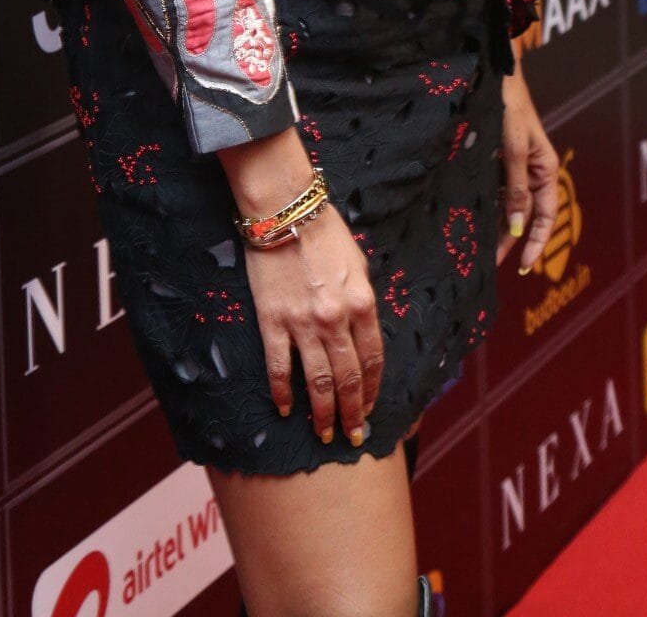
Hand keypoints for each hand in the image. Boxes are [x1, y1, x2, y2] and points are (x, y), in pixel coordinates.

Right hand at [243, 204, 384, 445]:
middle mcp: (336, 319)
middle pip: (347, 378)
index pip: (372, 360)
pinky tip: (286, 409)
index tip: (370, 409)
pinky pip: (280, 367)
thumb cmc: (325, 232)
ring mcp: (303, 323)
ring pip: (317, 381)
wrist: (285, 210)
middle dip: (352, 412)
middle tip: (352, 436)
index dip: (372, 390)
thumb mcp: (358, 264)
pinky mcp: (273, 321)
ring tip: (325, 434)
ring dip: (323, 412)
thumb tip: (362, 332)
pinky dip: (283, 392)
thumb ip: (362, 301)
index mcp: (362, 303)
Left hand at [496, 64, 559, 273]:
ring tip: (478, 249)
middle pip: (525, 216)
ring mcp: (515, 169)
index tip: (524, 267)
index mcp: (546, 171)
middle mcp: (533, 173)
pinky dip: (486, 207)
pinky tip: (472, 221)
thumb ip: (517, 188)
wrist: (493, 78)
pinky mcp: (498, 163)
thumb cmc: (510, 109)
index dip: (538, 243)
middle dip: (511, 241)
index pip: (547, 217)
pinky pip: (495, 191)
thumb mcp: (515, 149)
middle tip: (490, 264)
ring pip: (508, 206)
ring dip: (496, 226)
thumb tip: (518, 227)